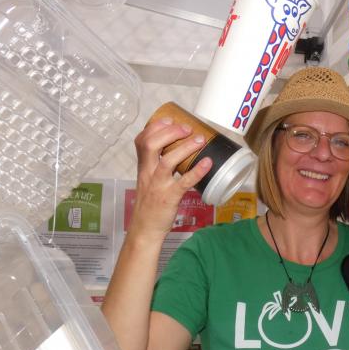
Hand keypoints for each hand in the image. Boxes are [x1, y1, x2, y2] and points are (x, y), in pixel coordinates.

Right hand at [128, 117, 212, 239]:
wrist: (145, 230)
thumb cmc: (150, 205)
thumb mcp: (148, 181)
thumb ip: (157, 167)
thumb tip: (177, 150)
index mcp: (143, 168)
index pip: (141, 141)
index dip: (154, 127)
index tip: (169, 119)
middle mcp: (148, 174)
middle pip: (151, 145)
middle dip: (170, 132)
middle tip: (187, 128)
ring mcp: (159, 186)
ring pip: (167, 161)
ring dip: (185, 148)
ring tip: (199, 140)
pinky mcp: (169, 198)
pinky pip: (183, 182)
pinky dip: (196, 171)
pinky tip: (207, 163)